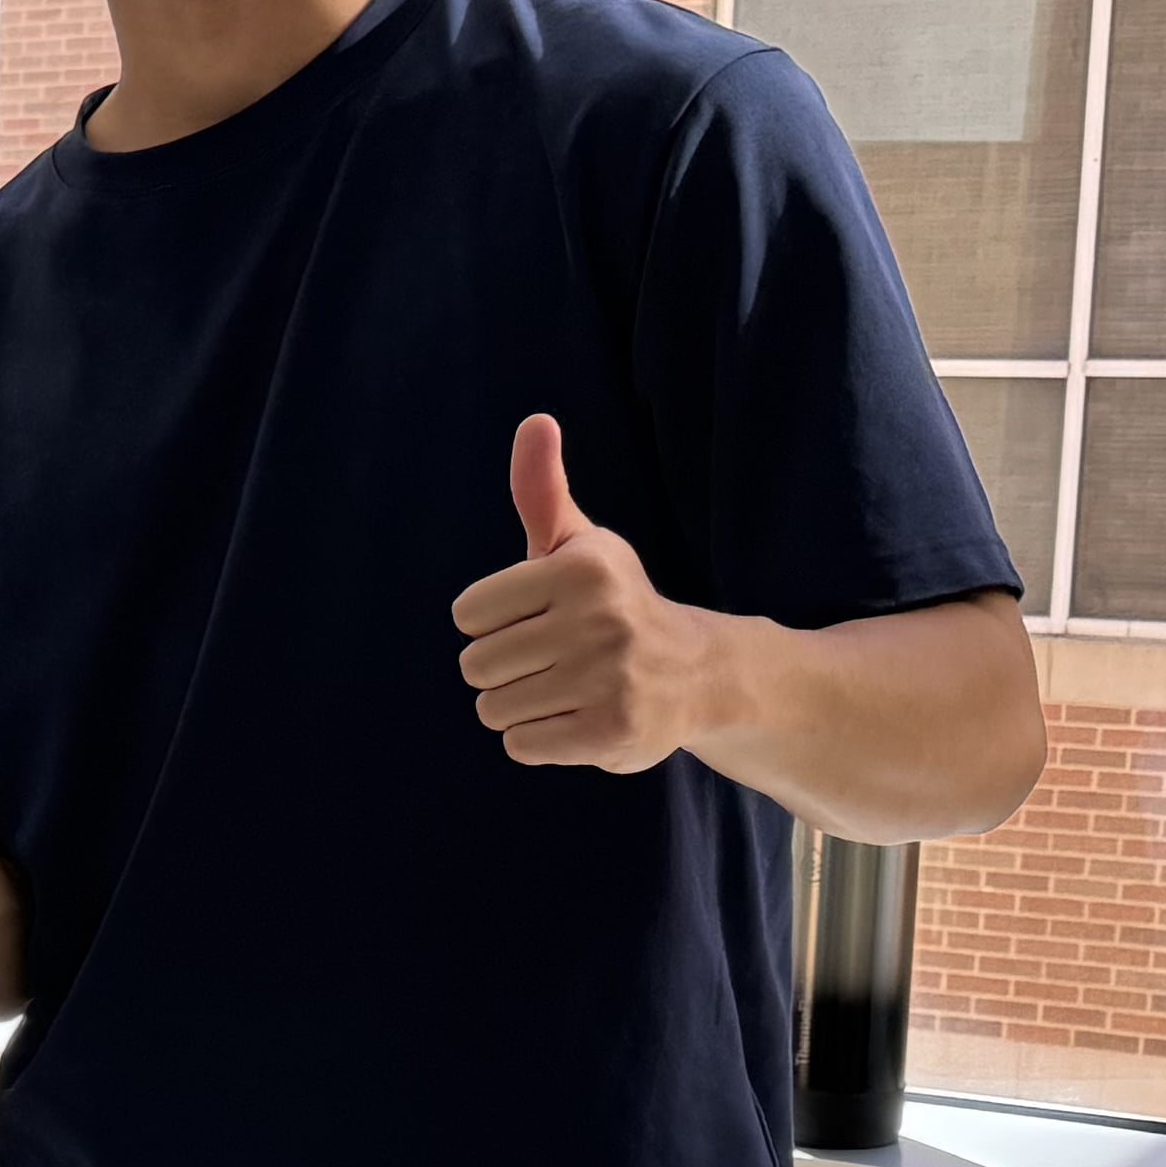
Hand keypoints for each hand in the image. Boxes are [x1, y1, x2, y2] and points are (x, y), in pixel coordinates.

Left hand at [454, 414, 742, 774]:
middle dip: (502, 670)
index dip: (492, 623)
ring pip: (493, 709)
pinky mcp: (612, 732)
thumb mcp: (578, 543)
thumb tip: (534, 421)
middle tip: (552, 660)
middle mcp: (599, 620)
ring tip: (565, 689)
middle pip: (476, 666)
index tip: (537, 619)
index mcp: (581, 568)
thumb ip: (541, 489)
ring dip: (518, 707)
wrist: (698, 673)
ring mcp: (609, 679)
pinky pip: (521, 746)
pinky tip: (576, 719)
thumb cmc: (613, 602)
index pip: (467, 614)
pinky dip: (537, 739)